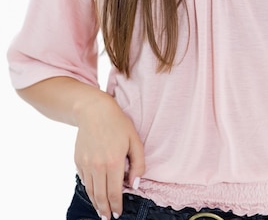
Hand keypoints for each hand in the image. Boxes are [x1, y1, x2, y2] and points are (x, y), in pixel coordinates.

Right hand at [74, 91, 144, 219]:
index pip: (115, 193)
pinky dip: (89, 188)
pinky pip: (84, 180)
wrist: (93, 110)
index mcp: (114, 163)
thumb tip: (134, 184)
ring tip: (100, 210)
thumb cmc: (118, 123)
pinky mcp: (78, 160)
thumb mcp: (135, 140)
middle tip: (107, 218)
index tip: (118, 213)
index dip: (117, 206)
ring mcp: (86, 164)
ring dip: (96, 203)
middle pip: (100, 196)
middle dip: (104, 210)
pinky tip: (94, 191)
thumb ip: (138, 164)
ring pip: (90, 190)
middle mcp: (98, 166)